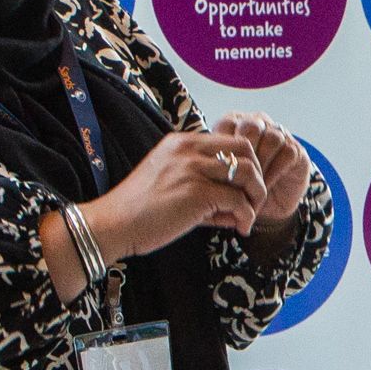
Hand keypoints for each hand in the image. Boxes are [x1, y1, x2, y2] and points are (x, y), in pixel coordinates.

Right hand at [89, 128, 266, 257]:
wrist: (112, 225)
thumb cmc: (139, 211)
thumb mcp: (171, 186)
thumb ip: (204, 189)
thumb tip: (238, 208)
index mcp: (181, 142)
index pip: (231, 141)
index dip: (245, 165)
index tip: (243, 190)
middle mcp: (188, 149)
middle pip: (246, 149)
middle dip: (257, 176)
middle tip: (253, 202)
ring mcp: (192, 169)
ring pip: (247, 173)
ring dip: (256, 198)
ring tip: (248, 217)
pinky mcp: (196, 193)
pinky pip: (238, 200)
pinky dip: (246, 216)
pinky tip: (239, 228)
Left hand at [199, 111, 312, 233]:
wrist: (265, 209)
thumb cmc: (236, 190)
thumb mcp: (216, 178)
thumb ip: (207, 165)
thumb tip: (188, 165)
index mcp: (235, 124)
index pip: (228, 123)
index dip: (223, 146)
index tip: (216, 171)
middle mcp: (259, 124)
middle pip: (251, 127)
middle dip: (242, 155)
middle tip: (234, 178)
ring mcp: (280, 135)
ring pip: (271, 139)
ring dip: (260, 165)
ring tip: (249, 186)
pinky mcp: (296, 150)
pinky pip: (286, 153)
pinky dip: (274, 171)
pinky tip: (263, 187)